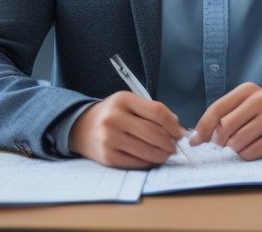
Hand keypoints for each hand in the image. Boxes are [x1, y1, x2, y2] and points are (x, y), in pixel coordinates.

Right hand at [68, 92, 184, 168]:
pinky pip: (135, 162)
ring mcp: (109, 139)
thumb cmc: (112, 114)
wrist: (81, 127)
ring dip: (162, 154)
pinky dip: (148, 162)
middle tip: (175, 147)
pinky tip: (153, 159)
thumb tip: (177, 127)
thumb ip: (152, 111)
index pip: (157, 112)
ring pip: (146, 150)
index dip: (173, 124)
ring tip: (167, 154)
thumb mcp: (129, 103)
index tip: (180, 133)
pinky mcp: (107, 157)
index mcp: (123, 100)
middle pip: (153, 133)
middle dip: (169, 142)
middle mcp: (114, 118)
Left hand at [191, 82, 261, 160]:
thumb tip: (196, 140)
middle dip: (220, 141)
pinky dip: (247, 155)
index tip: (195, 142)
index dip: (203, 128)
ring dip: (234, 149)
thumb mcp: (242, 106)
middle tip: (224, 144)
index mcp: (247, 90)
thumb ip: (220, 118)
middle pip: (226, 127)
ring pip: (238, 142)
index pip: (217, 109)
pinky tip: (254, 147)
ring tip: (242, 144)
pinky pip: (252, 153)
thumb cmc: (260, 113)